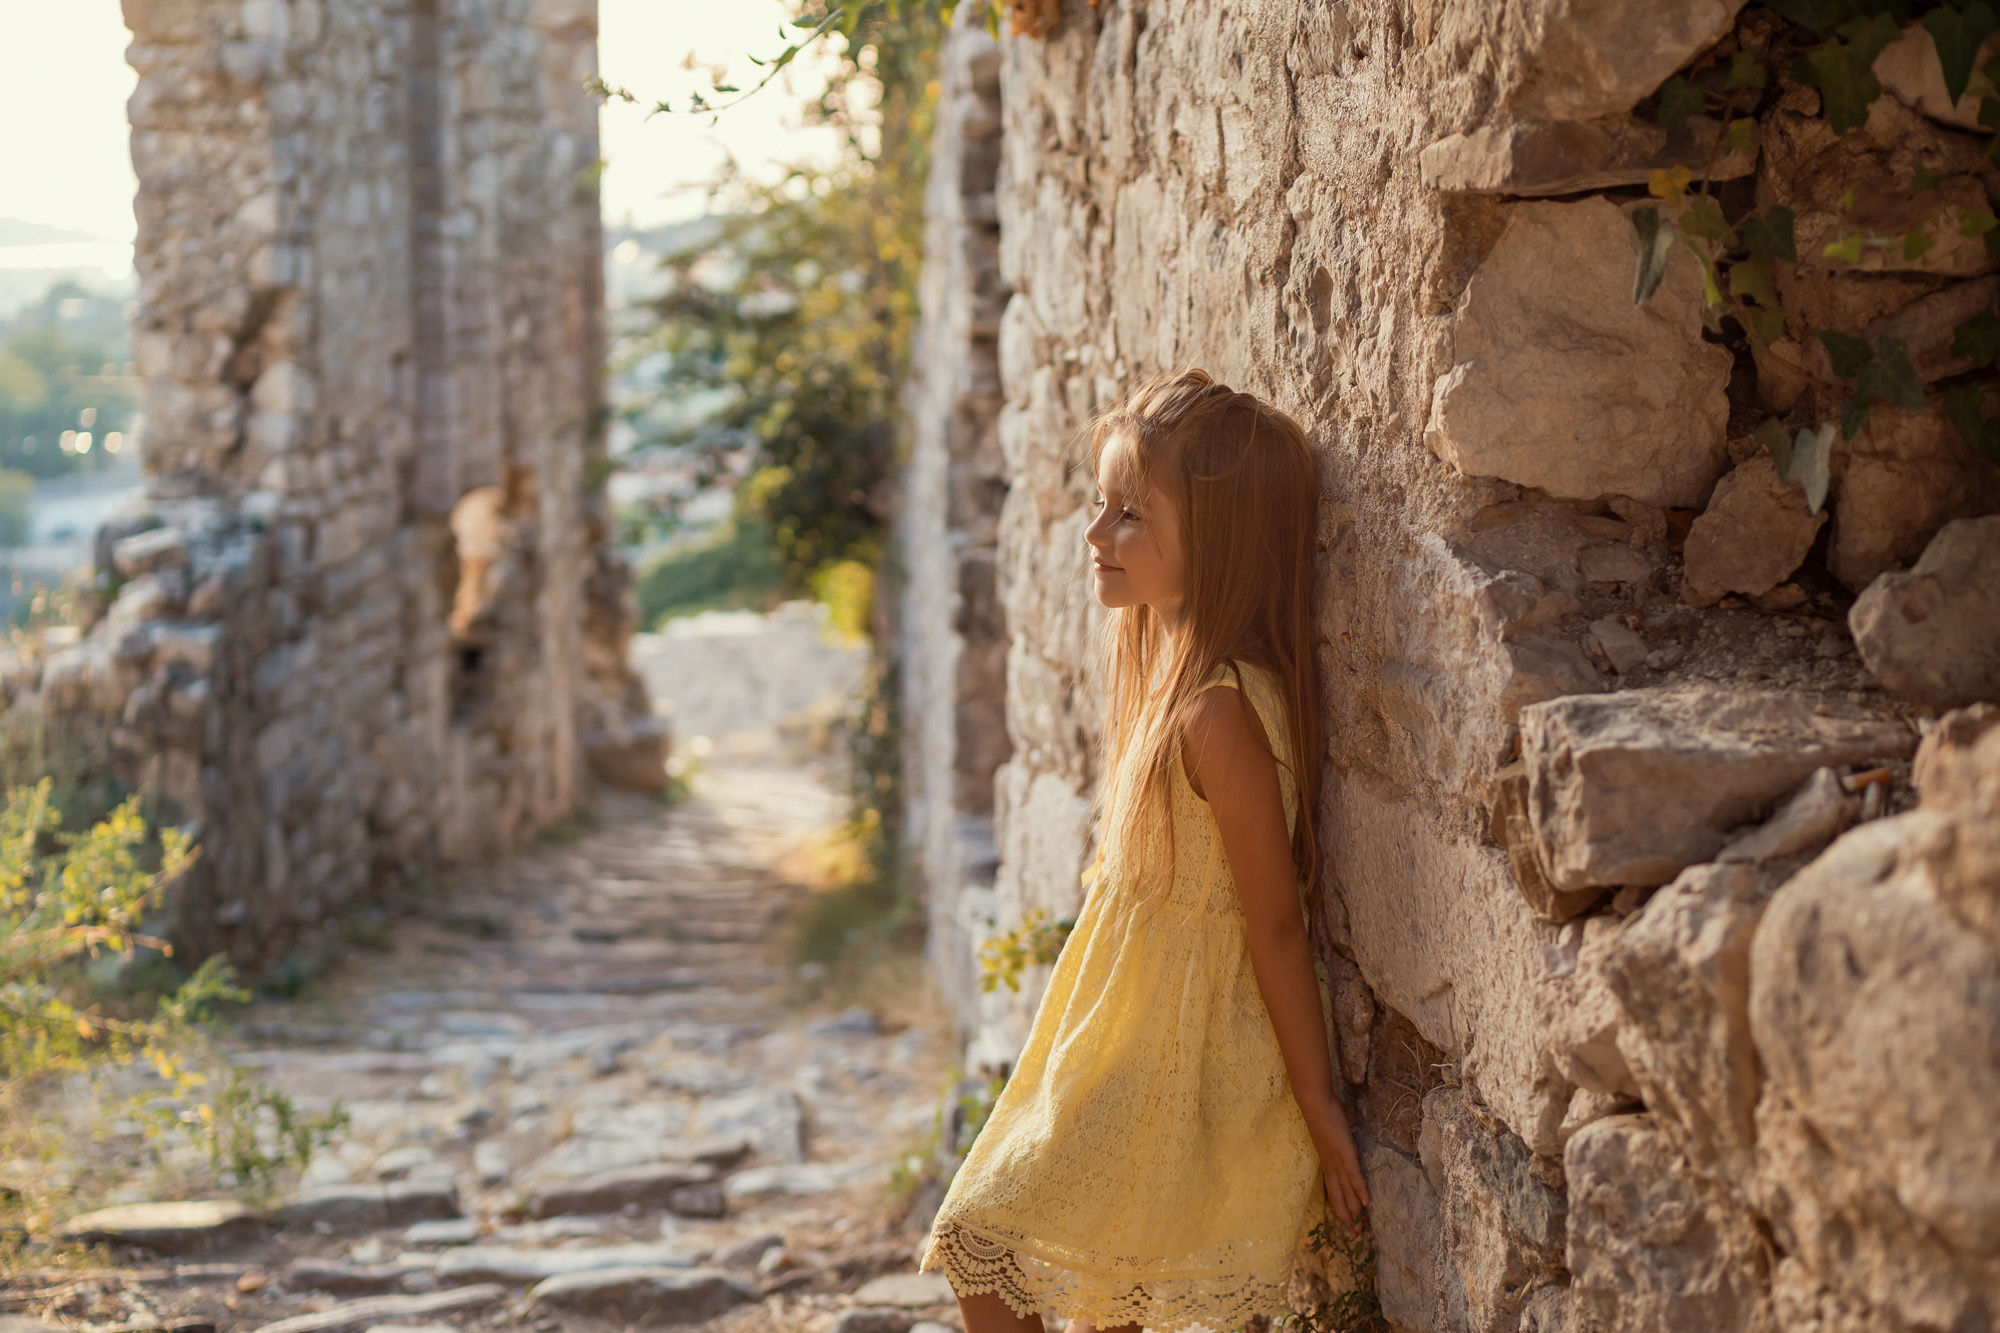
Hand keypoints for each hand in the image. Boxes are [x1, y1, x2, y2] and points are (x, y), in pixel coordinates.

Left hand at [1304, 1097, 1369, 1227]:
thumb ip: (1338, 1152)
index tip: (1348, 1225)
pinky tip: (1367, 1203)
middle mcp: (1331, 1167)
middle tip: (1355, 1235)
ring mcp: (1338, 1161)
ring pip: (1346, 1191)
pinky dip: (1360, 1190)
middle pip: (1339, 1198)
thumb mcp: (1331, 1140)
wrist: (1315, 1104)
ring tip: (1360, 1227)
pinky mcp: (1345, 1152)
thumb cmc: (1324, 1119)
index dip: (1341, 1210)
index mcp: (1328, 1166)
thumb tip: (1347, 1160)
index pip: (1334, 1193)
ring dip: (1354, 1210)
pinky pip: (1353, 1175)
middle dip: (1347, 1218)